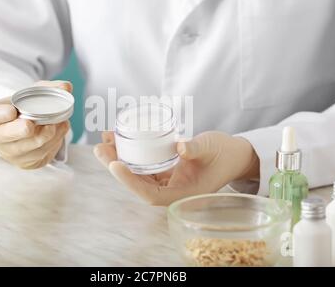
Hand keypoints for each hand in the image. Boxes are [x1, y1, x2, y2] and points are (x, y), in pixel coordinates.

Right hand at [0, 80, 71, 168]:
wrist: (32, 128)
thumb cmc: (28, 107)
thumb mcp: (36, 93)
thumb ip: (50, 88)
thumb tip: (65, 87)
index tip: (11, 110)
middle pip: (2, 137)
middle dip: (17, 131)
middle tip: (30, 125)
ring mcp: (9, 153)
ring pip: (26, 148)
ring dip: (44, 136)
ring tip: (57, 123)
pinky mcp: (25, 163)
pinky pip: (40, 155)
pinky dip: (53, 143)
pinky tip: (59, 131)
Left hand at [94, 131, 259, 205]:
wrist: (234, 155)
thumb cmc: (225, 154)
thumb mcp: (212, 149)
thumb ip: (197, 148)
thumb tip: (181, 146)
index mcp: (182, 194)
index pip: (150, 195)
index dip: (131, 183)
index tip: (116, 165)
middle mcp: (171, 190)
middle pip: (137, 183)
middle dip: (116, 166)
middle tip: (100, 148)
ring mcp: (166, 180)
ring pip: (137, 173)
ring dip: (119, 157)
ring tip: (104, 140)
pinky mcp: (165, 170)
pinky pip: (143, 164)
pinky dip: (130, 152)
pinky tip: (119, 138)